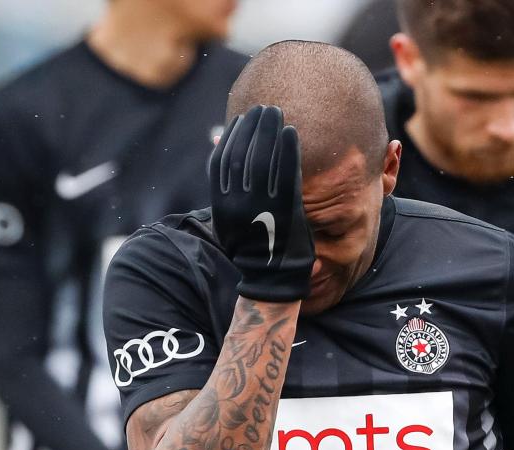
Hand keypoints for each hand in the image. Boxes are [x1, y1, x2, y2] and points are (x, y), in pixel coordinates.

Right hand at [209, 104, 314, 302]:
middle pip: (242, 153)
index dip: (232, 137)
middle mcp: (238, 204)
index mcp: (222, 206)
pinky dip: (288, 149)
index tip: (241, 119)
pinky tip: (292, 133)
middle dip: (252, 127)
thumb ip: (228, 191)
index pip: (221, 161)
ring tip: (276, 113)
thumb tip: (222, 153)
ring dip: (270, 131)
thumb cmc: (254, 245)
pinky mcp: (285, 209)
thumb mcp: (231, 221)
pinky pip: (286, 172)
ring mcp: (261, 206)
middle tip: (263, 109)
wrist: (271, 276)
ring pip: (263, 158)